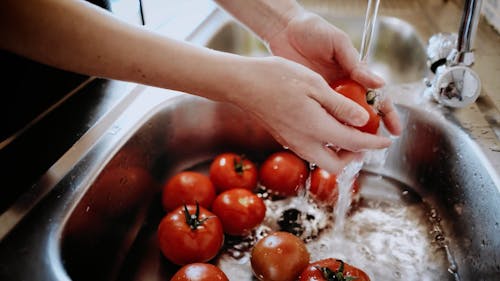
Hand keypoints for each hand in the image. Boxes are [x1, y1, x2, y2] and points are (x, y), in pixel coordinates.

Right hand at [228, 56, 391, 172]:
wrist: (242, 83)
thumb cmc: (276, 78)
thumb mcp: (315, 85)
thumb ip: (341, 106)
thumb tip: (363, 120)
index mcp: (317, 129)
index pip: (354, 144)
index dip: (374, 143)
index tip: (387, 140)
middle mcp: (305, 143)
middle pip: (337, 165)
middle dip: (355, 157)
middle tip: (365, 140)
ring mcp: (292, 143)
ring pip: (322, 161)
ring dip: (339, 153)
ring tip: (348, 132)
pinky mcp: (285, 139)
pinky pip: (311, 152)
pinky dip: (325, 146)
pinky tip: (327, 126)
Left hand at [267, 10, 401, 135]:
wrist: (285, 30)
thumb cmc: (314, 31)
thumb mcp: (338, 43)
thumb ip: (356, 63)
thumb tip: (379, 84)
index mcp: (355, 73)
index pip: (376, 96)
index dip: (387, 114)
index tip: (394, 130)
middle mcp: (343, 87)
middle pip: (361, 113)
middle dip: (370, 131)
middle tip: (374, 146)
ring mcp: (325, 94)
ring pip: (341, 119)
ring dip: (348, 133)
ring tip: (354, 149)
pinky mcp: (308, 98)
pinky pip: (320, 116)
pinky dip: (326, 128)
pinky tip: (329, 140)